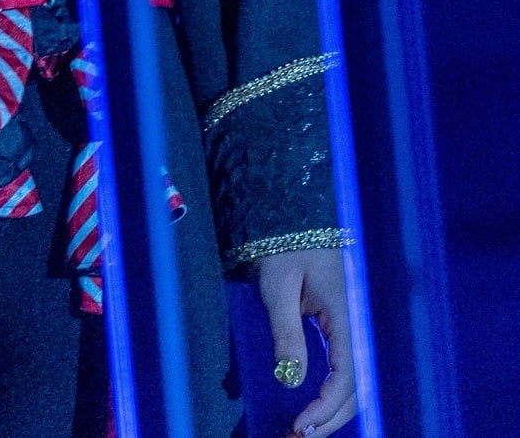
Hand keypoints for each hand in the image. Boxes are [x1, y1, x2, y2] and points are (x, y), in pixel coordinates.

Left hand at [256, 246, 356, 435]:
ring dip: (333, 411)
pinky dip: (332, 394)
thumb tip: (290, 380)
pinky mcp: (343, 328)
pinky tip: (313, 407)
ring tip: (303, 430)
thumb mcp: (278, 287)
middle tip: (297, 436)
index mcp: (347, 315)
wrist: (295, 218)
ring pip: (354, 381)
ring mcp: (353, 327)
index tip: (300, 426)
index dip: (327, 408)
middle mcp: (357, 325)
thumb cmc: (284, 247)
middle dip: (331, 418)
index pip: (347, 375)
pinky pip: (346, 368)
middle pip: (357, 386)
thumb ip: (286, 331)